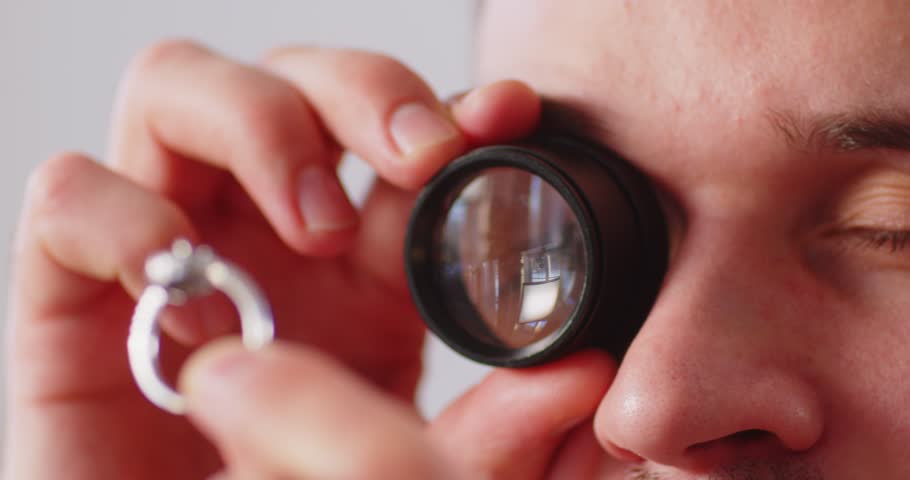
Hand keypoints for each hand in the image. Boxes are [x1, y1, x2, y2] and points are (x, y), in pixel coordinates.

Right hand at [4, 40, 538, 479]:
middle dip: (364, 89)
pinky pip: (73, 193)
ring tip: (313, 229)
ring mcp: (165, 255)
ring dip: (259, 124)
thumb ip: (489, 444)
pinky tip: (188, 302)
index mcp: (356, 274)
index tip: (509, 113)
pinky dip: (125, 219)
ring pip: (179, 90)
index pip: (397, 152)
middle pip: (294, 80)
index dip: (454, 113)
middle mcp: (260, 242)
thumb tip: (579, 380)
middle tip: (417, 156)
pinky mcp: (68, 296)